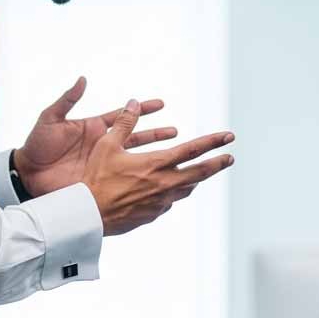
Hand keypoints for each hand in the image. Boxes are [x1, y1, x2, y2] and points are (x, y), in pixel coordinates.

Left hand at [13, 77, 177, 196]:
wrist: (28, 174)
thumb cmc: (37, 145)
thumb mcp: (50, 119)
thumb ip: (67, 100)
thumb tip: (82, 80)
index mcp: (93, 128)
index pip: (123, 116)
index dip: (141, 110)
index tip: (161, 104)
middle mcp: (101, 145)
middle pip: (135, 137)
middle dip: (156, 134)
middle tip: (175, 132)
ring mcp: (101, 163)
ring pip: (133, 158)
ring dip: (152, 156)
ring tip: (171, 156)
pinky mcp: (98, 179)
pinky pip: (121, 178)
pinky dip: (136, 177)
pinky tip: (151, 179)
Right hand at [82, 98, 234, 235]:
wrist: (88, 214)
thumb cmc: (96, 178)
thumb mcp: (107, 146)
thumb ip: (124, 124)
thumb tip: (133, 103)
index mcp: (156, 164)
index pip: (192, 150)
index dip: (213, 142)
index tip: (228, 137)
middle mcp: (164, 184)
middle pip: (200, 173)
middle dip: (217, 164)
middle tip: (230, 158)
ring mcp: (161, 202)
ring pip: (187, 188)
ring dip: (196, 179)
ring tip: (201, 173)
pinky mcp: (153, 214)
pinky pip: (169, 201)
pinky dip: (173, 192)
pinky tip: (168, 189)